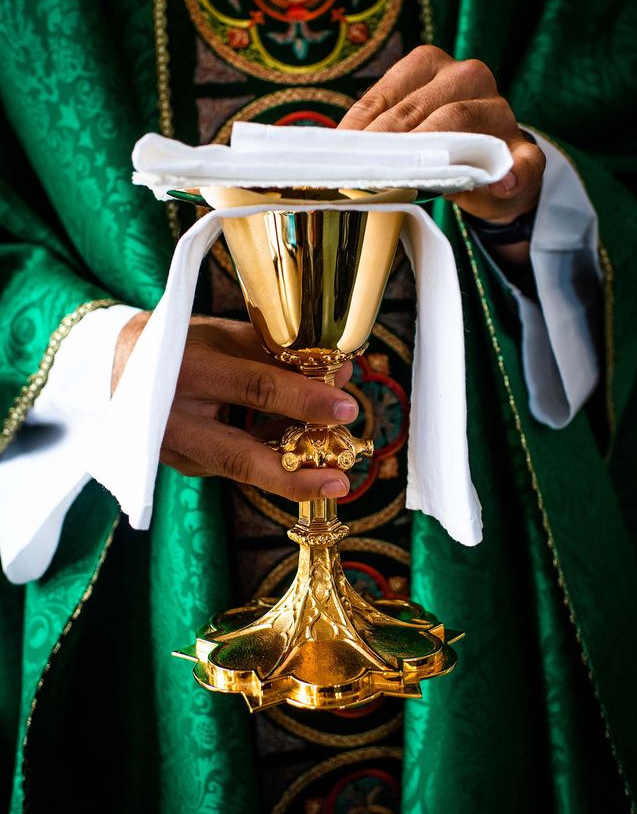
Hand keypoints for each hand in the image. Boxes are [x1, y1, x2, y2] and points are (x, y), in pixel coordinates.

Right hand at [113, 313, 356, 500]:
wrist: (112, 367)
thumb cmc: (178, 343)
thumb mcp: (221, 335)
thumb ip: (276, 354)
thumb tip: (337, 373)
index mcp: (188, 370)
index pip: (255, 389)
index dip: (303, 399)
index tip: (346, 405)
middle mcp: (177, 419)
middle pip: (242, 457)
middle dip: (296, 472)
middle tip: (342, 477)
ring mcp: (177, 450)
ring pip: (243, 470)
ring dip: (292, 473)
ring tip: (334, 474)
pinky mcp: (183, 466)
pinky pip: (236, 467)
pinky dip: (272, 462)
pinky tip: (305, 459)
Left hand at [338, 45, 544, 225]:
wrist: (491, 177)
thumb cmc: (437, 148)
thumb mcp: (404, 133)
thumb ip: (378, 134)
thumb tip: (337, 146)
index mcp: (431, 65)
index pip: (389, 94)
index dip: (362, 126)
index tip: (341, 154)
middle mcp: (467, 76)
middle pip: (418, 109)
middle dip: (386, 144)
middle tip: (362, 174)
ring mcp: (499, 112)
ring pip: (459, 123)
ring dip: (430, 154)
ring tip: (404, 179)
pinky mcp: (524, 151)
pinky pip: (522, 160)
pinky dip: (514, 172)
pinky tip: (505, 183)